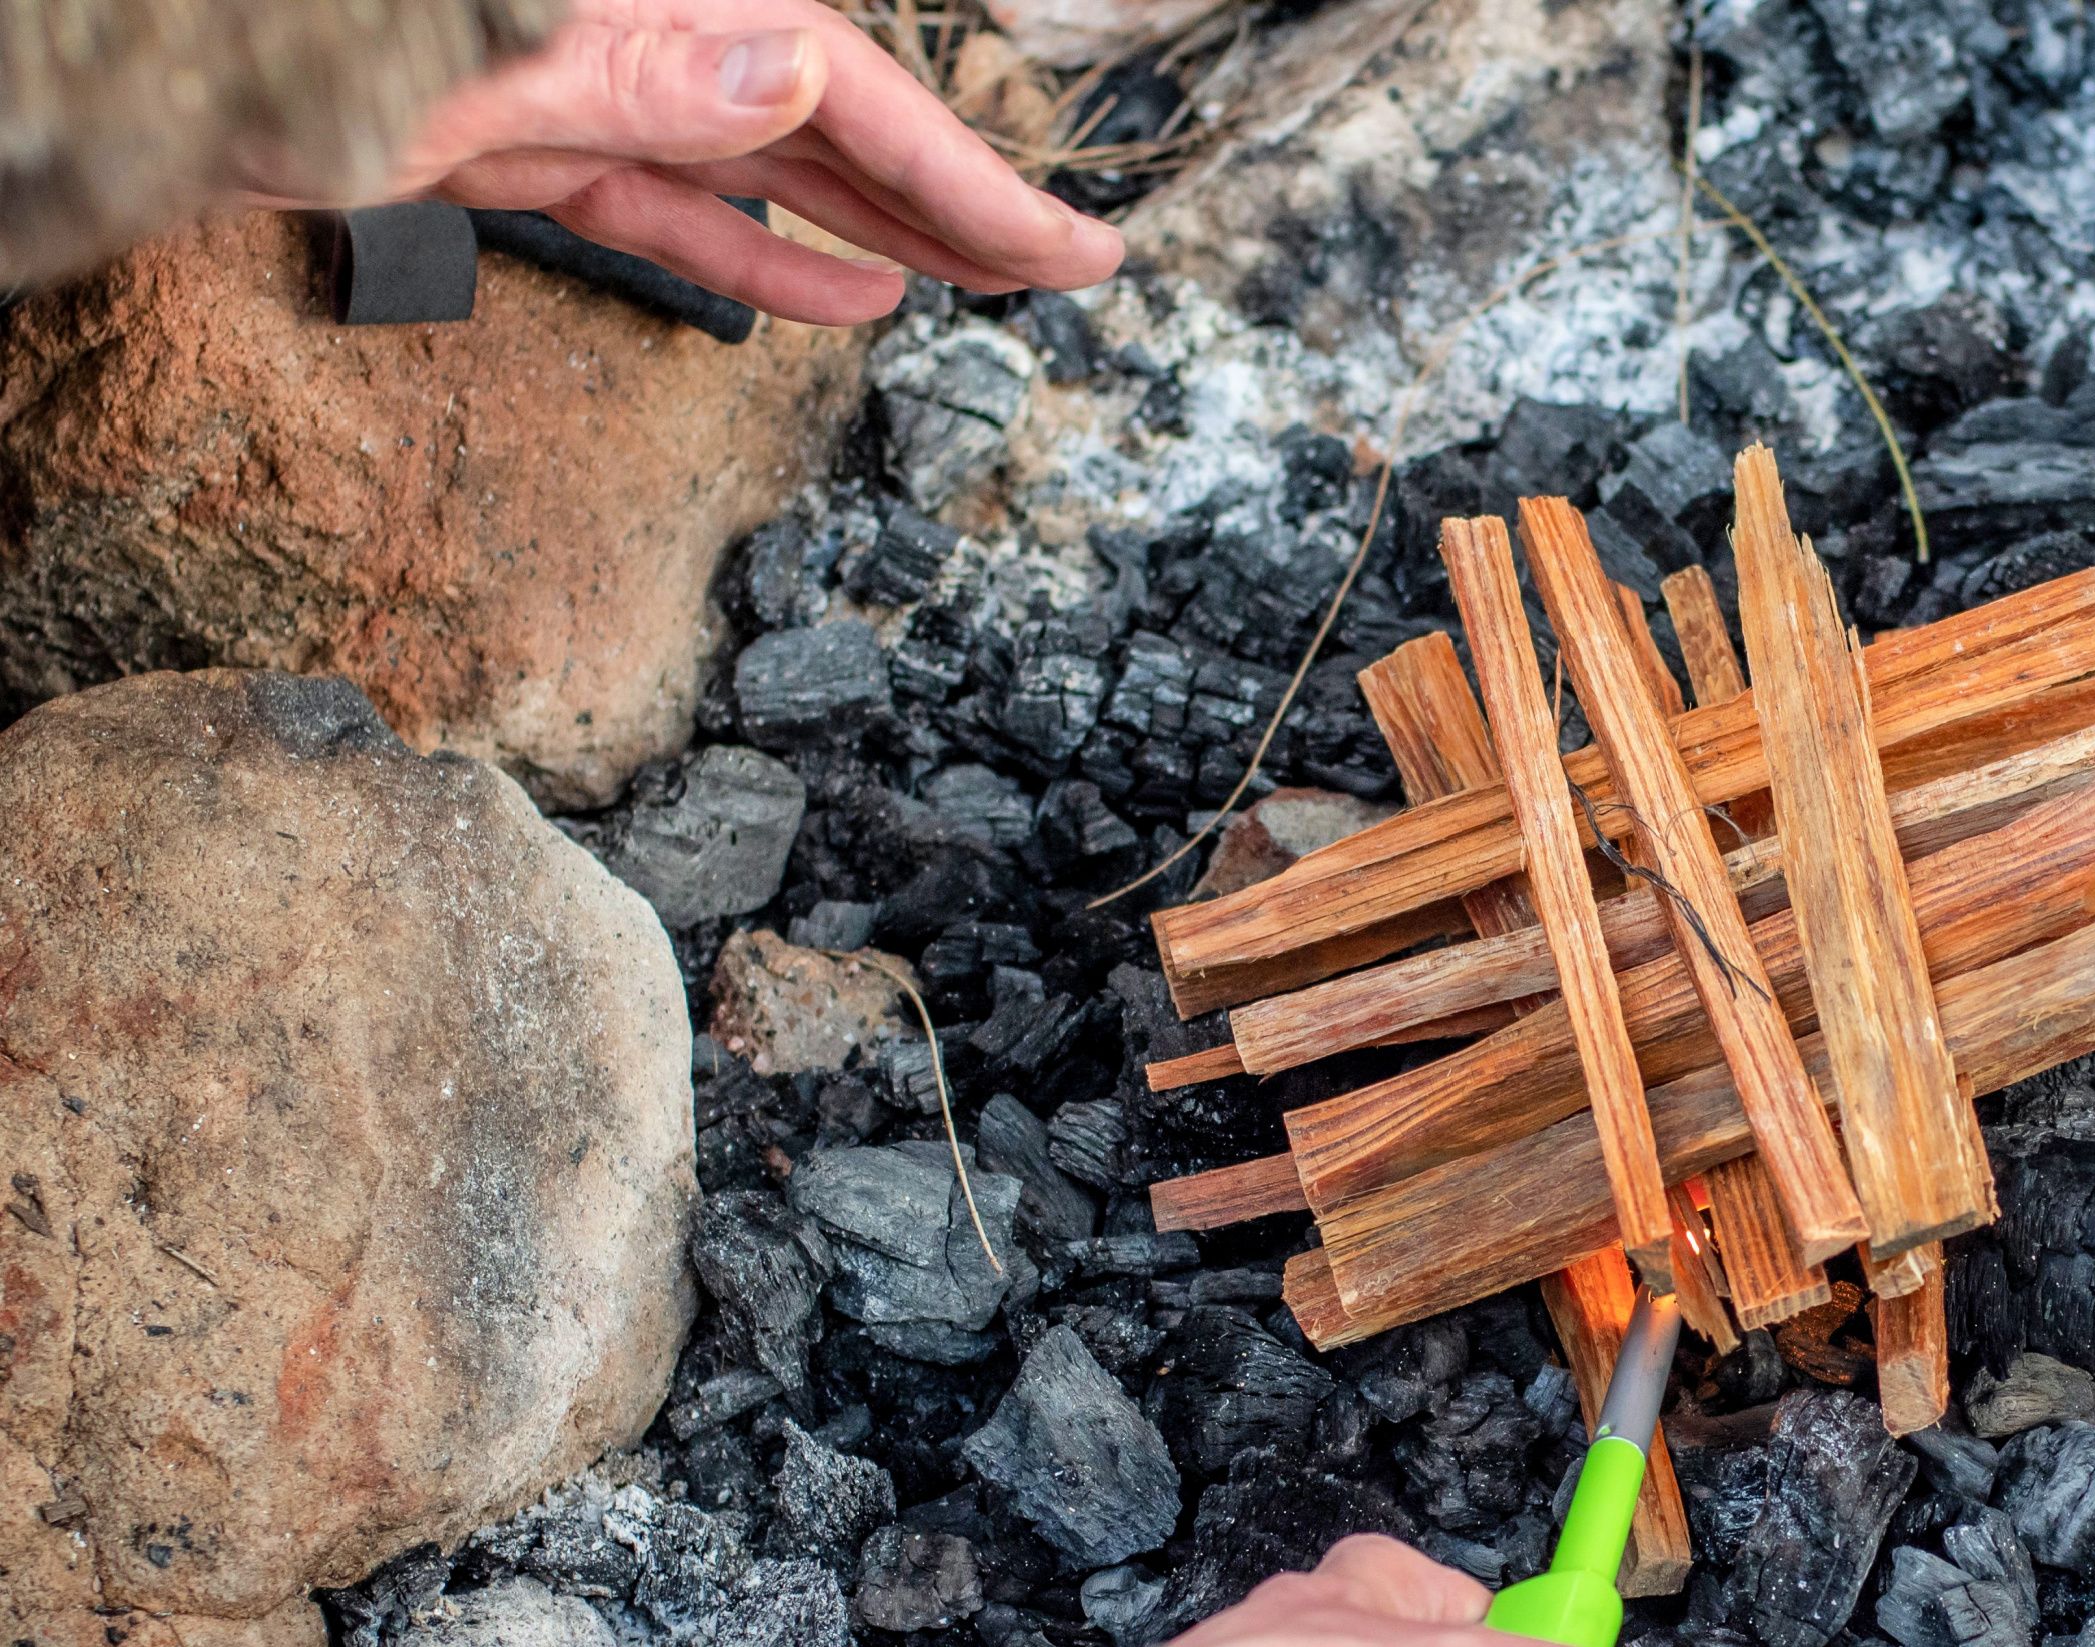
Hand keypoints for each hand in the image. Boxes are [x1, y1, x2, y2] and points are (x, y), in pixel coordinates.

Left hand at [335, 0, 1124, 324]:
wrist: (151, 59)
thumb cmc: (266, 35)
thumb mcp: (454, 66)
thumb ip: (624, 71)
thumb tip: (786, 72)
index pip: (849, 92)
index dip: (975, 179)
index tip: (1072, 251)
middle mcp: (641, 34)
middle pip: (840, 123)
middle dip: (962, 202)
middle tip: (1074, 272)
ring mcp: (593, 88)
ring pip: (777, 169)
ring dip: (886, 231)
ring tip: (988, 288)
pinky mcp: (545, 144)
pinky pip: (685, 212)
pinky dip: (768, 259)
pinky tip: (853, 296)